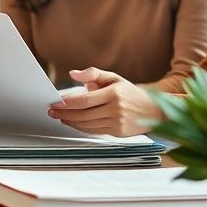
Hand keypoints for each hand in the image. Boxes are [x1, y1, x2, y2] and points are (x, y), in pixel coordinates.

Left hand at [46, 68, 161, 136]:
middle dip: (65, 113)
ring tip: (60, 117)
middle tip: (52, 111)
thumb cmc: (131, 93)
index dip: (68, 103)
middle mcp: (116, 109)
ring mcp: (117, 123)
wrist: (154, 111)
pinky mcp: (117, 133)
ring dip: (71, 122)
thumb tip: (73, 74)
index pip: (85, 100)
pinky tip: (73, 123)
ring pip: (87, 125)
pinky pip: (94, 131)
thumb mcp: (114, 78)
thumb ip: (93, 73)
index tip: (56, 102)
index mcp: (114, 93)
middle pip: (84, 114)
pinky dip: (81, 128)